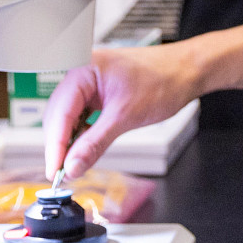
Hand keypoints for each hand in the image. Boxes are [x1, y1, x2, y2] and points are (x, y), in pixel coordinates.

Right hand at [42, 42, 202, 180]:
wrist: (189, 71)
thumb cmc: (164, 80)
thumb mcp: (126, 116)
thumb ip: (95, 143)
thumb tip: (73, 166)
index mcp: (83, 69)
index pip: (59, 113)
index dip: (55, 146)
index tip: (54, 171)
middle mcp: (82, 72)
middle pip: (59, 115)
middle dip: (60, 145)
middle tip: (62, 173)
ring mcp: (91, 82)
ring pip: (69, 117)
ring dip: (70, 141)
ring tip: (72, 165)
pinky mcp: (100, 92)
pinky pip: (83, 115)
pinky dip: (82, 134)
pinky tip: (83, 149)